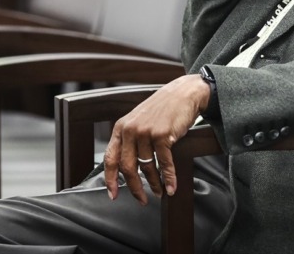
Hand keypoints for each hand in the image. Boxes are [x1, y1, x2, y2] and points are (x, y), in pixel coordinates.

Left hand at [103, 75, 210, 205]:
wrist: (183, 93)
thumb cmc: (163, 109)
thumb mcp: (139, 120)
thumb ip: (130, 139)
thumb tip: (127, 167)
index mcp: (121, 127)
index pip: (110, 158)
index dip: (110, 180)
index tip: (113, 195)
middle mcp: (131, 130)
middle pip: (128, 167)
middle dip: (134, 187)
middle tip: (141, 199)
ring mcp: (146, 132)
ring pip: (147, 167)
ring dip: (154, 183)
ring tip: (159, 191)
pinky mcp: (163, 135)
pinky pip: (164, 163)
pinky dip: (169, 178)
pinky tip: (172, 186)